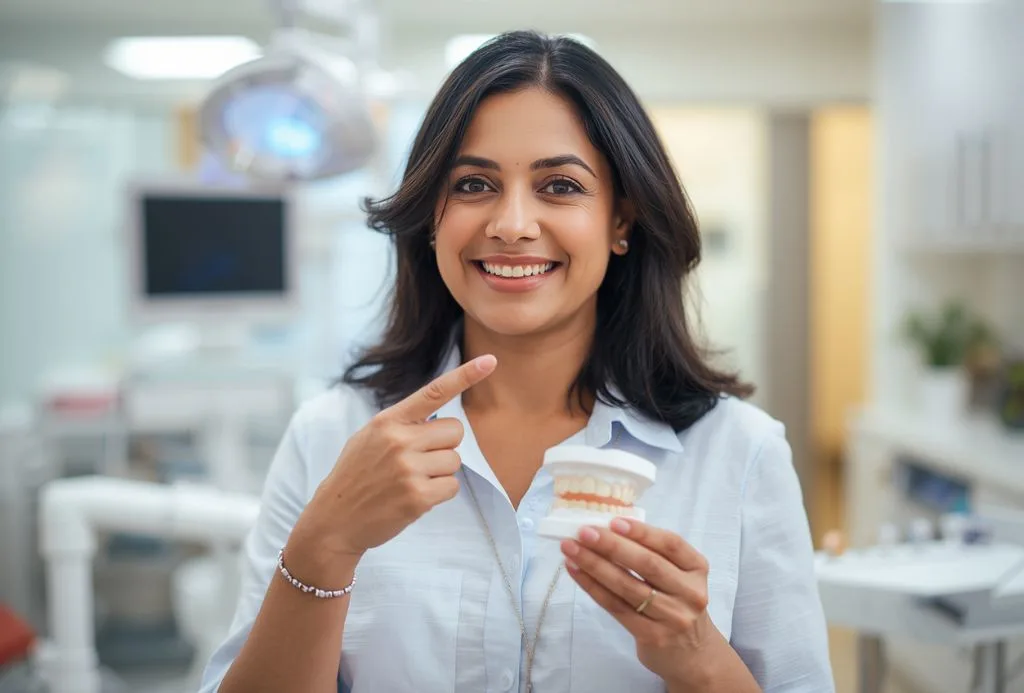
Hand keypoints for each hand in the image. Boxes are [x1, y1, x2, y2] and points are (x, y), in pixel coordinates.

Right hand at [292, 354, 496, 560]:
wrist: (334, 519)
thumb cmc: (356, 475)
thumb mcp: (370, 437)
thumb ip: (402, 424)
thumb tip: (439, 420)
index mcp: (389, 421)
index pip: (433, 392)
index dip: (465, 376)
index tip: (489, 361)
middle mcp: (400, 441)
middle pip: (456, 431)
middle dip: (445, 445)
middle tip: (420, 460)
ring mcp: (409, 469)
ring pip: (455, 461)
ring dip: (441, 472)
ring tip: (412, 480)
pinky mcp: (418, 496)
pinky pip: (452, 486)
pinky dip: (440, 493)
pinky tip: (415, 496)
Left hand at [561, 518, 716, 685]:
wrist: (692, 653)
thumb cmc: (677, 602)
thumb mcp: (678, 575)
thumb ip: (652, 553)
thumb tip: (607, 529)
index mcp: (696, 568)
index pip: (670, 544)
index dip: (642, 531)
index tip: (613, 521)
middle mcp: (689, 592)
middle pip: (647, 564)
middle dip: (611, 545)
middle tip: (583, 532)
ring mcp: (672, 616)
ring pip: (627, 586)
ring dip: (595, 564)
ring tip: (571, 549)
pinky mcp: (652, 636)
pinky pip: (616, 606)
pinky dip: (593, 587)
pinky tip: (576, 571)